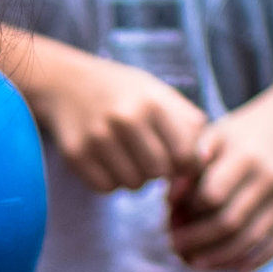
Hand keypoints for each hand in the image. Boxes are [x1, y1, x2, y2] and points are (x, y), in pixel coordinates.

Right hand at [23, 46, 210, 196]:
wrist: (68, 84)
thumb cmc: (125, 93)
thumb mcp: (160, 95)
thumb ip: (188, 125)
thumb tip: (204, 162)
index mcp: (153, 102)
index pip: (184, 156)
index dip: (185, 165)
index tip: (178, 160)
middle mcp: (125, 118)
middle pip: (158, 173)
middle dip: (158, 172)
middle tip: (151, 157)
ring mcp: (98, 137)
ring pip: (132, 185)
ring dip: (134, 177)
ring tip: (128, 156)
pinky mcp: (76, 154)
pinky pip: (106, 188)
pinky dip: (111, 181)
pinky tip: (108, 160)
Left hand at [167, 75, 272, 271]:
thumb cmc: (244, 134)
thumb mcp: (217, 135)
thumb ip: (191, 163)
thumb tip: (170, 200)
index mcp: (246, 156)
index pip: (212, 195)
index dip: (189, 211)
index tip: (170, 218)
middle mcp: (271, 177)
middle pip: (230, 221)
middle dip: (197, 240)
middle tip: (174, 247)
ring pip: (252, 239)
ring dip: (221, 258)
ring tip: (196, 264)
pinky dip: (256, 261)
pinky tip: (234, 271)